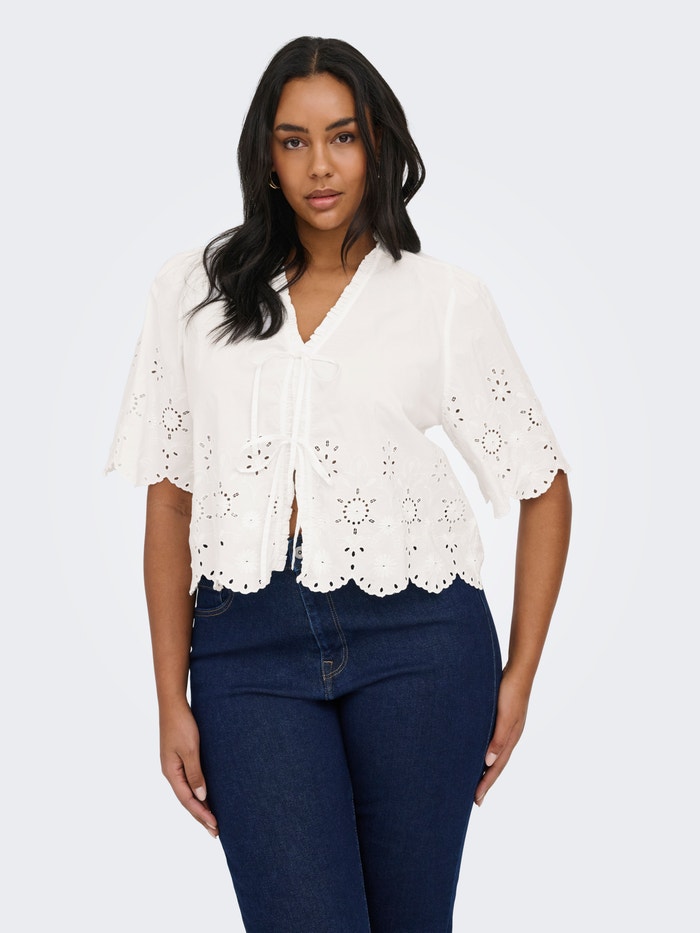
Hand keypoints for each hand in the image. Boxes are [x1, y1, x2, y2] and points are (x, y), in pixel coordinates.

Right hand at [159, 702, 218, 836]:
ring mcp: (175, 766)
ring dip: (200, 807)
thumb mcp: (190, 749)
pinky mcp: (180, 759)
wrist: (173, 704)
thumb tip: (201, 797)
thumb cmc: (182, 724)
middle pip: (187, 800)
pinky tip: (207, 798)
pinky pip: (190, 782)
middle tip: (216, 832)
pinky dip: (199, 793)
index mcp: (171, 773)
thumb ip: (195, 773)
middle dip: (201, 817)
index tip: (215, 826)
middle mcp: (171, 772)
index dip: (202, 814)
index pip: (188, 800)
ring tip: (213, 821)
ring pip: (188, 793)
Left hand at [474, 667, 530, 805]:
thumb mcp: (505, 716)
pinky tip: (478, 751)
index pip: (497, 767)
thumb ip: (498, 738)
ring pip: (495, 754)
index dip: (486, 784)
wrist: (518, 670)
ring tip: (476, 780)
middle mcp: (510, 736)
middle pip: (497, 765)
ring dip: (486, 769)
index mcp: (511, 739)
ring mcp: (507, 728)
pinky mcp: (501, 719)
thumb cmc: (511, 692)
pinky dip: (486, 752)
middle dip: (487, 782)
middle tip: (476, 799)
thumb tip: (488, 763)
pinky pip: (493, 742)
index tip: (476, 800)